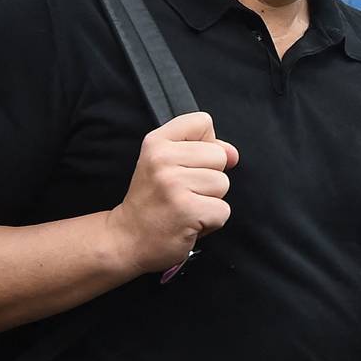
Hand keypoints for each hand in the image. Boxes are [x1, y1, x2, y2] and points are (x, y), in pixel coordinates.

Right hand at [105, 112, 239, 274]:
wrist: (127, 238)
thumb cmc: (151, 201)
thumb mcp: (165, 164)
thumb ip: (202, 150)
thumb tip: (233, 154)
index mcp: (156, 142)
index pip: (203, 121)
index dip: (205, 144)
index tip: (186, 164)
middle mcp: (162, 159)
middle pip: (219, 156)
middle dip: (209, 177)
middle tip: (183, 192)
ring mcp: (174, 185)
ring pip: (223, 183)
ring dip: (210, 201)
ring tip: (185, 207)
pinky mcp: (187, 210)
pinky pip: (223, 210)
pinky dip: (211, 221)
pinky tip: (189, 222)